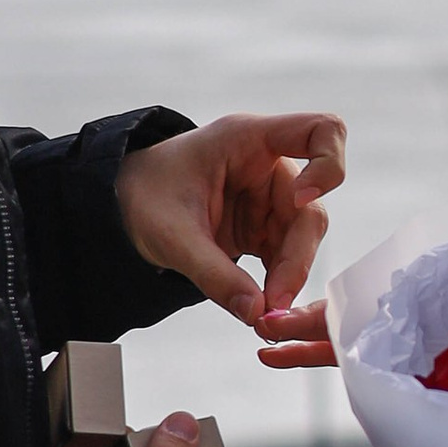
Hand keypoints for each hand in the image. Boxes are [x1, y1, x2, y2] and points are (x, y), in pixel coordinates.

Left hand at [117, 114, 347, 364]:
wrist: (119, 206)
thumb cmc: (142, 197)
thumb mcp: (172, 235)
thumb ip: (214, 273)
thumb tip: (257, 313)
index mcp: (249, 141)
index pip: (321, 131)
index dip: (328, 166)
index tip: (302, 199)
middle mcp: (268, 167)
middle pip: (312, 207)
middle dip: (298, 257)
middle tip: (275, 303)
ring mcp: (267, 199)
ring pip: (303, 239)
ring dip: (289, 277)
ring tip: (263, 315)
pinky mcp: (261, 228)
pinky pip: (285, 257)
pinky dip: (277, 284)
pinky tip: (258, 308)